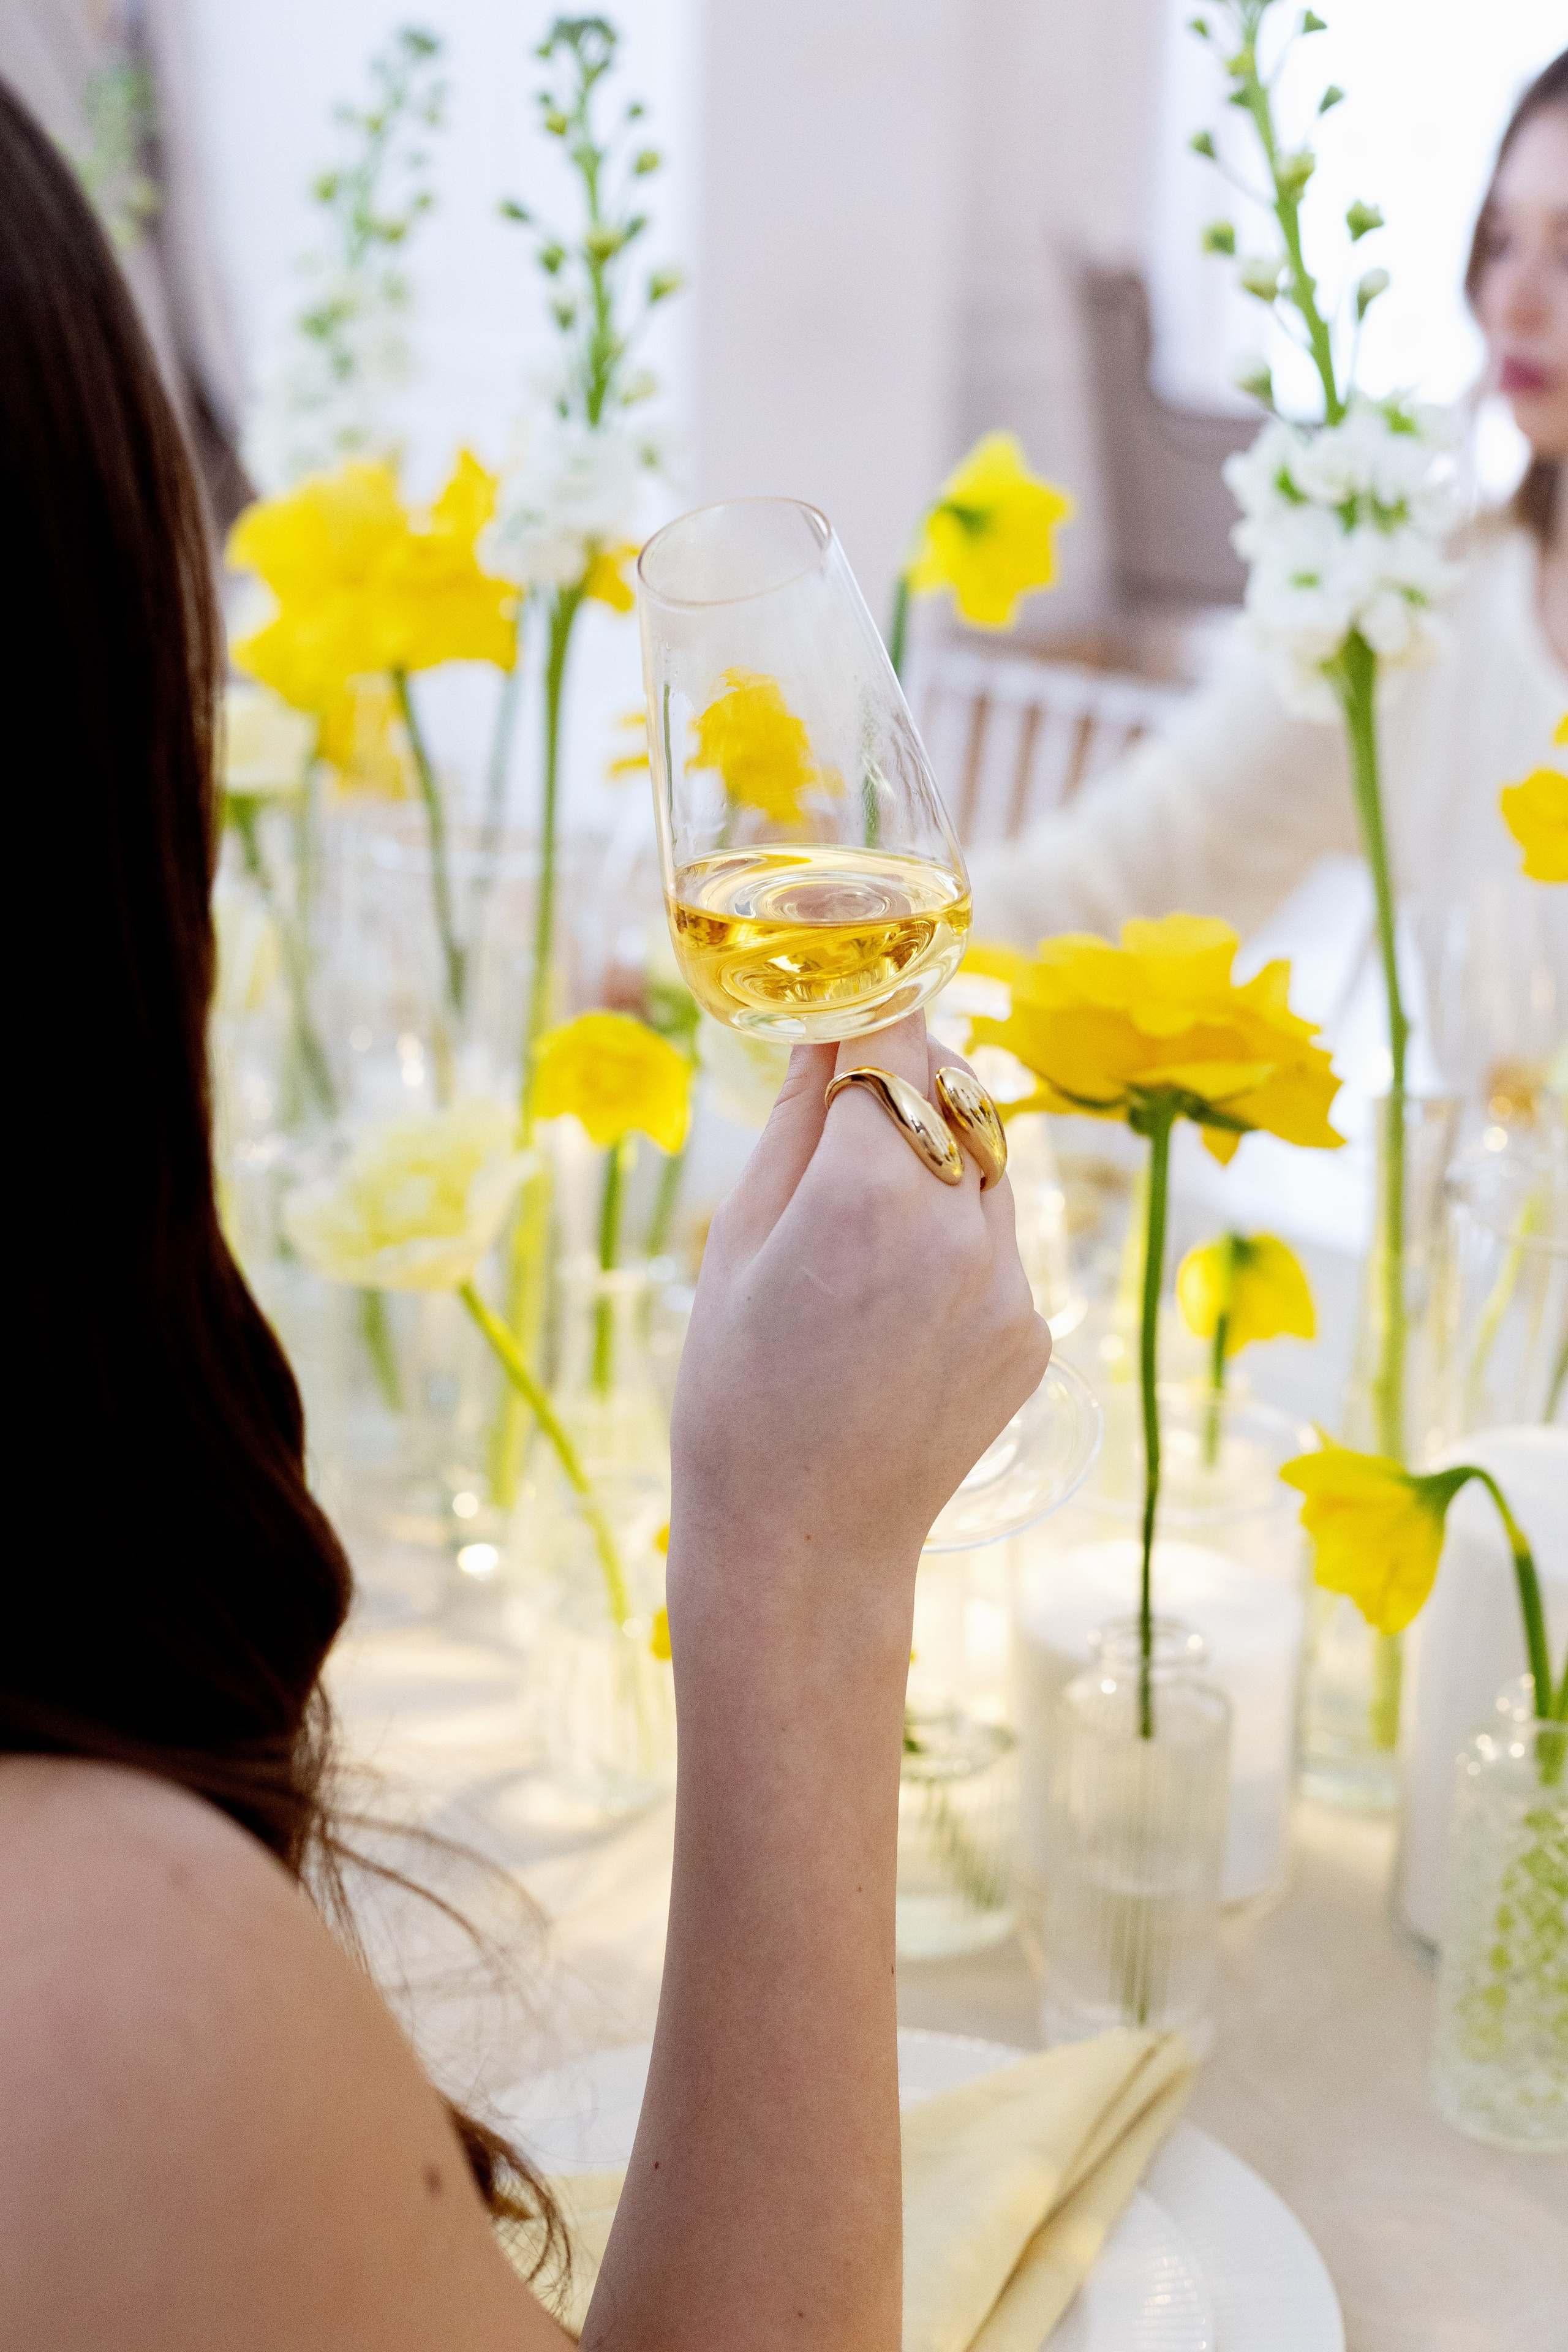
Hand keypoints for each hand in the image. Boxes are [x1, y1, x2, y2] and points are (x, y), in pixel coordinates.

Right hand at [669, 1009, 1049, 1643]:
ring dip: (934, 1156)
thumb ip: (797, 1122)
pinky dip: (954, 1236)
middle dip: (907, 1076)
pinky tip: (891, 1304)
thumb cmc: (737, 1397)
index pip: (898, 1035)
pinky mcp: (1033, 1331)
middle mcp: (958, 1225)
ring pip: (984, 1162)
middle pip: (954, 1089)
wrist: (805, 1547)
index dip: (874, 994)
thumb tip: (826, 1030)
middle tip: (848, 1097)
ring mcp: (1010, 1283)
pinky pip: (999, 1241)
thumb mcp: (737, 1244)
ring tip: (858, 1230)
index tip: (856, 969)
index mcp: (867, 1192)